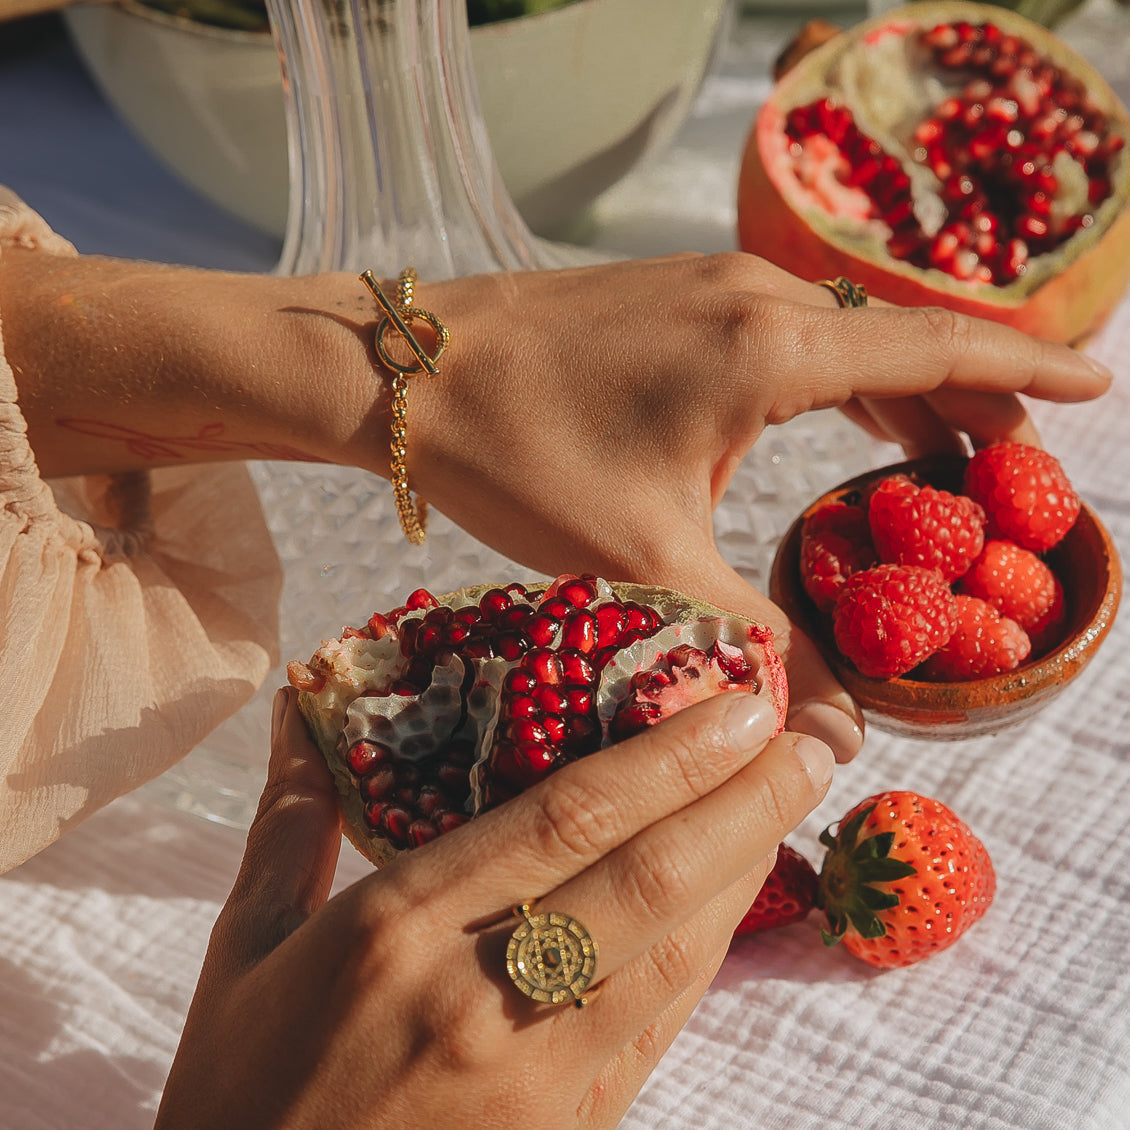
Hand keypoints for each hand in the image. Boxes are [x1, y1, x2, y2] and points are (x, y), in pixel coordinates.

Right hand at [155, 686, 832, 1129]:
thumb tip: (298, 717)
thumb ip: (287, 823)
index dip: (666, 755)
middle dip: (744, 800)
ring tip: (790, 801)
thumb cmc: (241, 1091)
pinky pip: (660, 1026)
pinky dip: (709, 954)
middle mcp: (482, 992)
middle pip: (649, 877)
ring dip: (747, 869)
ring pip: (676, 954)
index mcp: (399, 927)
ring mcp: (535, 1074)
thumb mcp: (244, 948)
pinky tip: (735, 902)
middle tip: (808, 739)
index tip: (734, 702)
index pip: (567, 817)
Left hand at [407, 253, 1110, 755]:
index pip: (936, 350)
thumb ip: (750, 637)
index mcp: (769, 349)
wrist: (407, 375)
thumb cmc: (519, 454)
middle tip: (1014, 464)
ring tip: (942, 449)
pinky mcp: (671, 297)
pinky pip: (785, 329)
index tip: (1095, 390)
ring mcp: (709, 288)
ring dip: (900, 385)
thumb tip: (831, 726)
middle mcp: (754, 299)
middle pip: (902, 340)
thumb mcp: (643, 562)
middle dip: (969, 396)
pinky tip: (831, 418)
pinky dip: (833, 373)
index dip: (1024, 374)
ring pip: (843, 332)